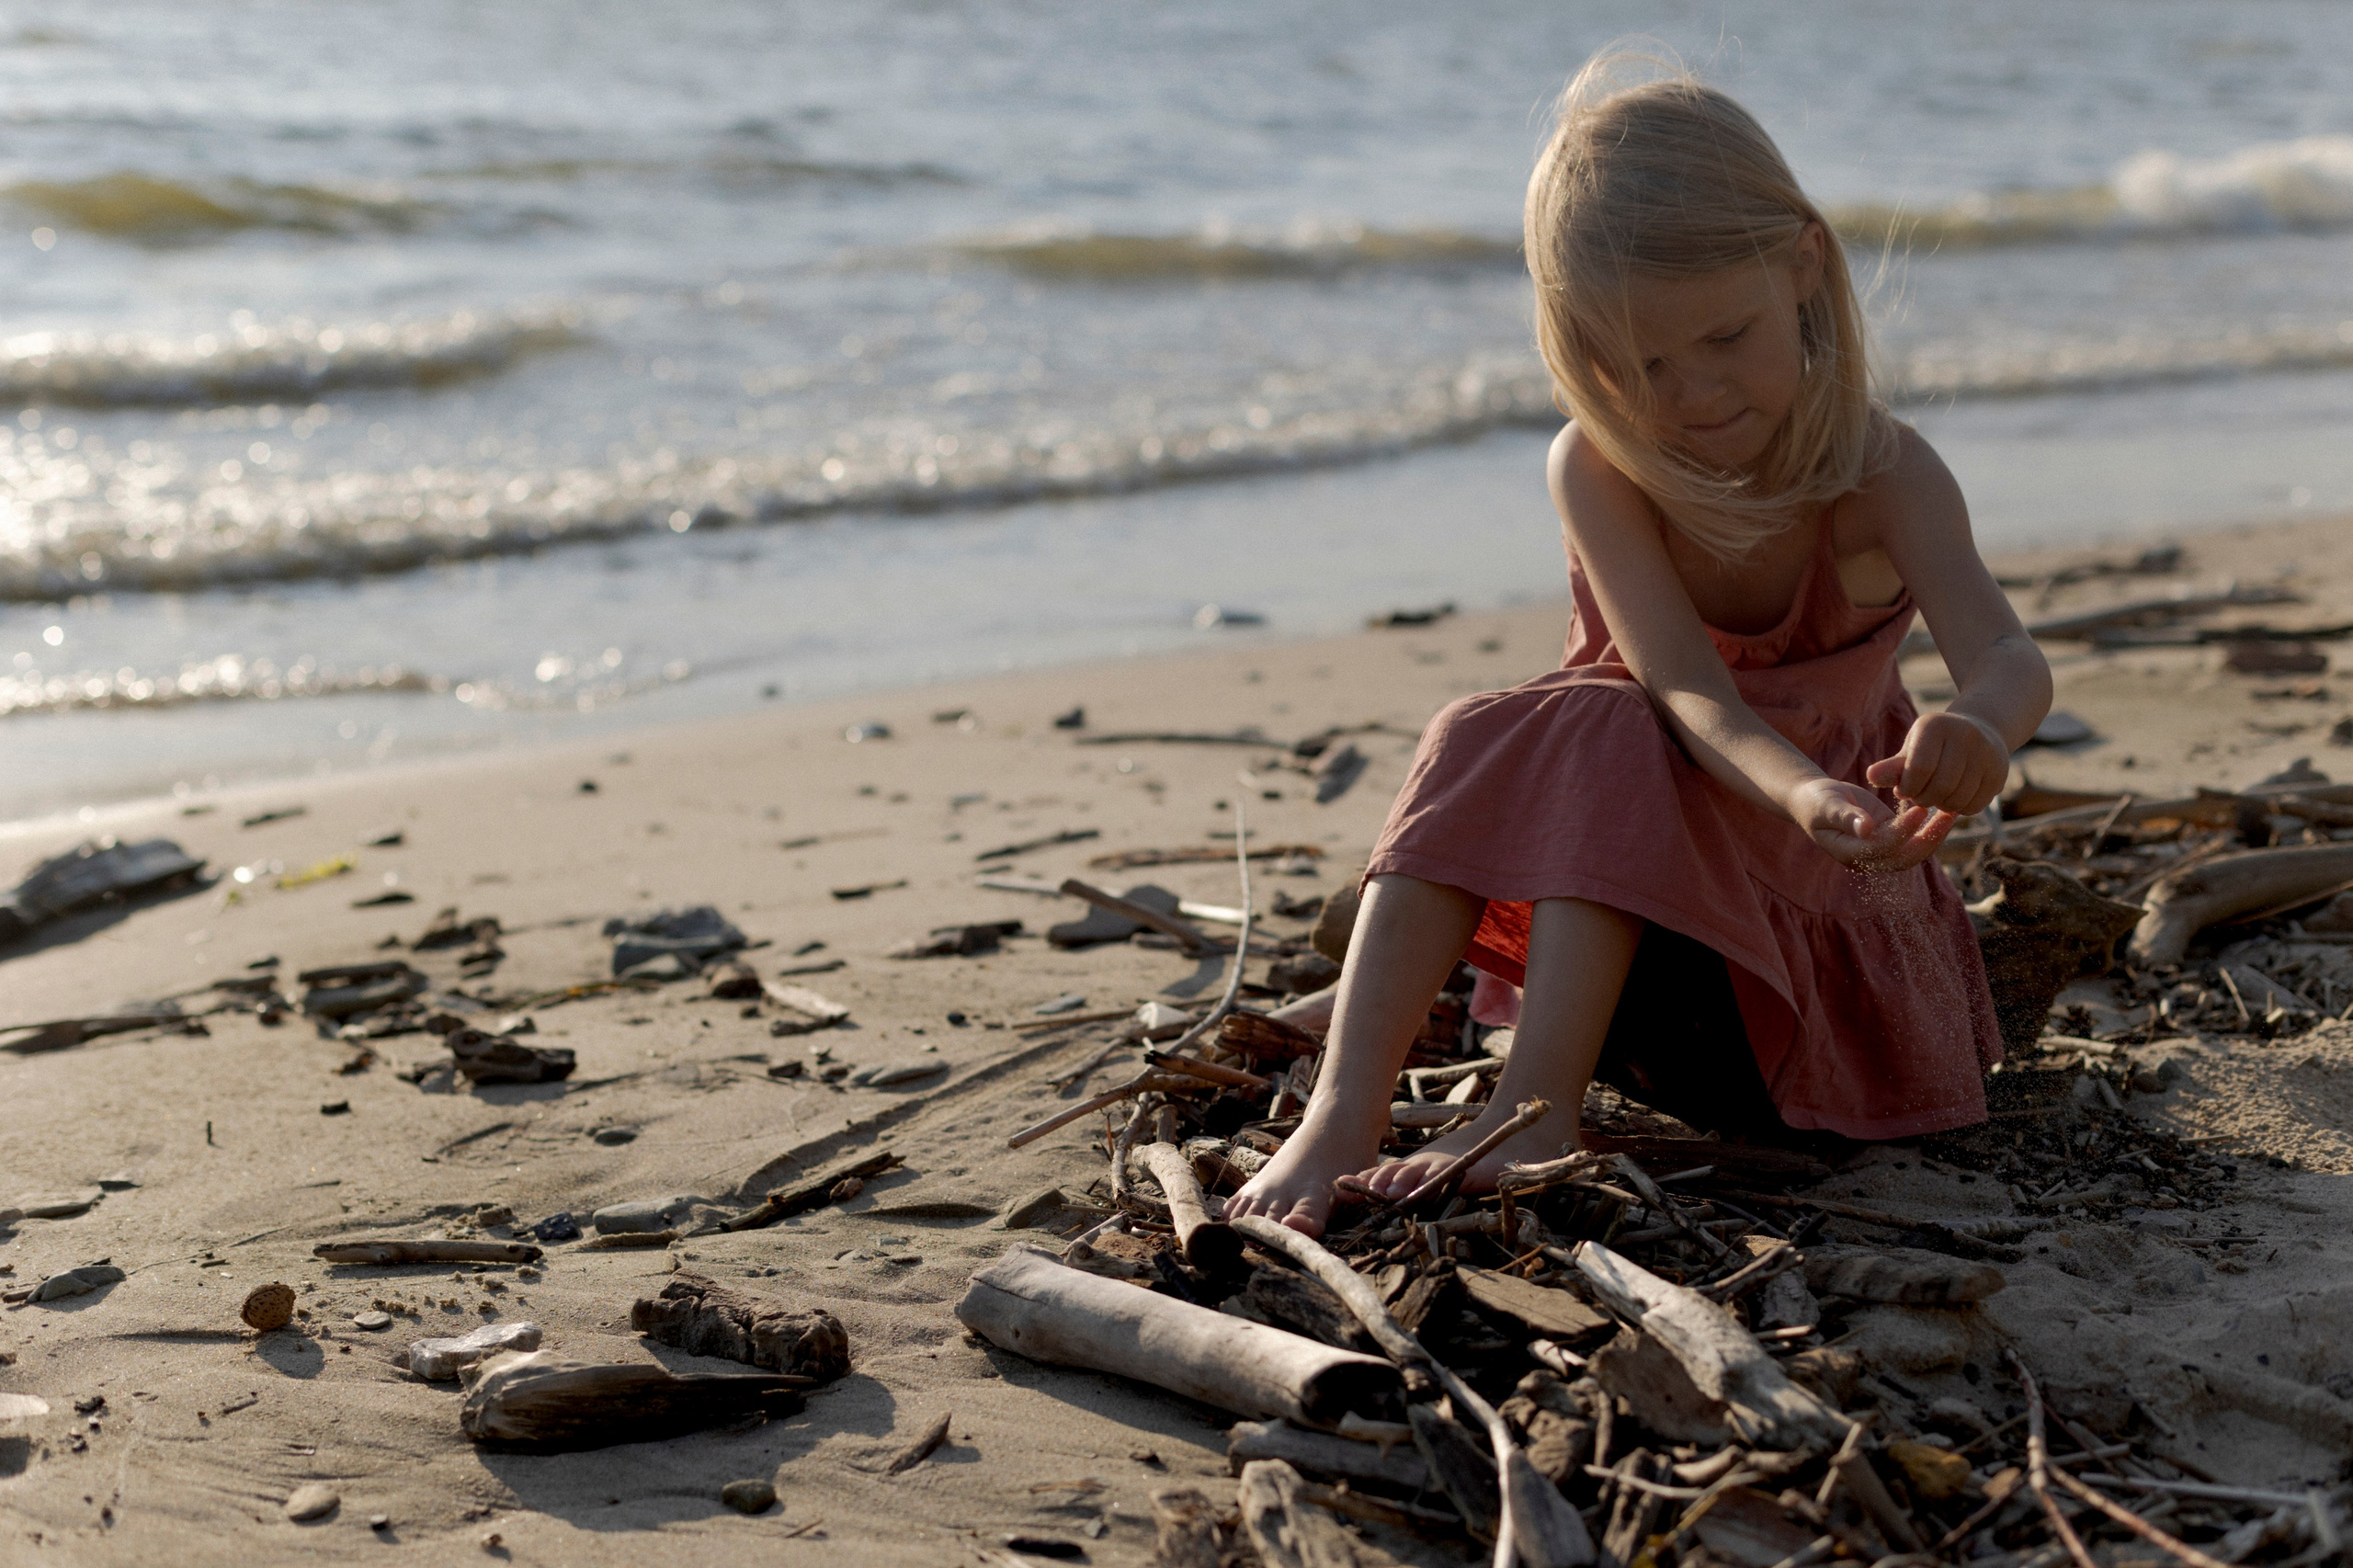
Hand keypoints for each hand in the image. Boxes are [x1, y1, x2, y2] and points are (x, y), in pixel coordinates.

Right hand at [1789, 776, 1957, 870]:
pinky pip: (1914, 837)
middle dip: (1928, 840)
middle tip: (1947, 816)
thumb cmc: (1816, 800)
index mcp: (1850, 853)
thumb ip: (1845, 817)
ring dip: (1934, 835)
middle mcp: (1868, 858)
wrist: (1814, 800)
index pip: (1882, 848)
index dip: (1902, 832)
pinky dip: (1930, 826)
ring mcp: (1880, 849)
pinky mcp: (1890, 836)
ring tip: (1952, 813)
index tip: (1919, 811)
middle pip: (1905, 858)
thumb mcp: (1826, 805)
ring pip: (1914, 850)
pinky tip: (1944, 809)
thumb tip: (1867, 830)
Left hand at [1866, 711, 2007, 815]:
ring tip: (1935, 797)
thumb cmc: (1934, 744)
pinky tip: (1953, 798)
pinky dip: (1960, 809)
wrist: (1980, 730)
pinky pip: (1975, 805)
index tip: (1904, 790)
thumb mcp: (1911, 749)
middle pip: (1940, 786)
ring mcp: (1987, 753)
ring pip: (1958, 798)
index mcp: (1935, 726)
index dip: (1908, 787)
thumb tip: (1871, 776)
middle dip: (1924, 799)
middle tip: (1919, 797)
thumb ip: (1892, 767)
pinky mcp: (2000, 771)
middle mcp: (1965, 735)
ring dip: (1941, 806)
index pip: (1919, 769)